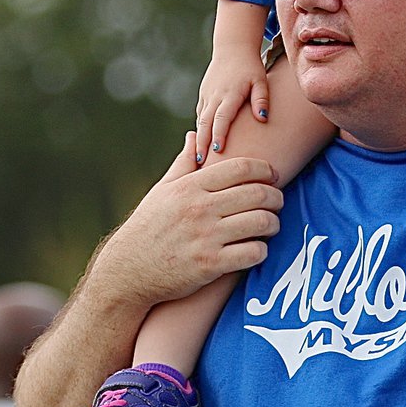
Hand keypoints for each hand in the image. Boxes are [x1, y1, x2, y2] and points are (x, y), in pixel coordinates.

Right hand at [95, 133, 283, 308]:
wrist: (127, 271)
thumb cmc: (148, 227)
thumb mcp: (162, 191)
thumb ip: (183, 163)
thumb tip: (194, 135)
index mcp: (191, 187)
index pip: (241, 167)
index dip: (266, 169)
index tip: (273, 176)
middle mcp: (200, 209)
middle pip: (257, 193)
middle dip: (276, 196)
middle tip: (278, 201)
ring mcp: (206, 237)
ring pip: (261, 222)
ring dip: (274, 223)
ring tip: (271, 225)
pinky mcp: (211, 264)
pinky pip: (253, 253)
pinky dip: (262, 250)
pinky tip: (258, 249)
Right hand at [196, 50, 269, 158]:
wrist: (233, 49)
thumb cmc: (251, 67)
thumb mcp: (261, 80)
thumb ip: (261, 99)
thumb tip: (263, 118)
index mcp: (230, 93)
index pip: (222, 117)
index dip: (219, 134)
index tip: (217, 150)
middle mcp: (215, 95)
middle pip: (206, 123)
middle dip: (202, 143)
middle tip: (199, 162)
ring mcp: (207, 95)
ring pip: (200, 120)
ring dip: (198, 139)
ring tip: (198, 159)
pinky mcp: (203, 95)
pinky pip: (200, 115)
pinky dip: (200, 129)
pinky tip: (201, 143)